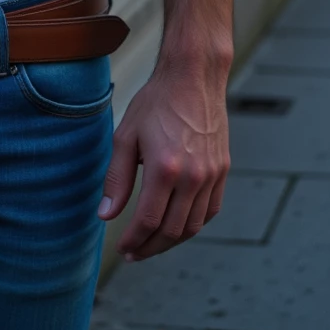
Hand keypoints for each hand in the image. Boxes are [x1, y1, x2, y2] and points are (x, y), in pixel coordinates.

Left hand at [96, 56, 230, 261]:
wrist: (193, 77)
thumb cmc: (156, 102)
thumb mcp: (126, 136)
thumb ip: (116, 179)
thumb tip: (106, 215)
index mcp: (165, 168)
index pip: (149, 221)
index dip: (134, 240)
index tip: (123, 249)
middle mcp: (193, 176)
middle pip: (172, 231)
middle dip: (151, 247)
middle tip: (134, 252)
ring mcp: (212, 175)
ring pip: (193, 226)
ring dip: (171, 241)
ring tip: (152, 243)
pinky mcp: (223, 171)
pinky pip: (210, 211)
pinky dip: (192, 224)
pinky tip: (176, 225)